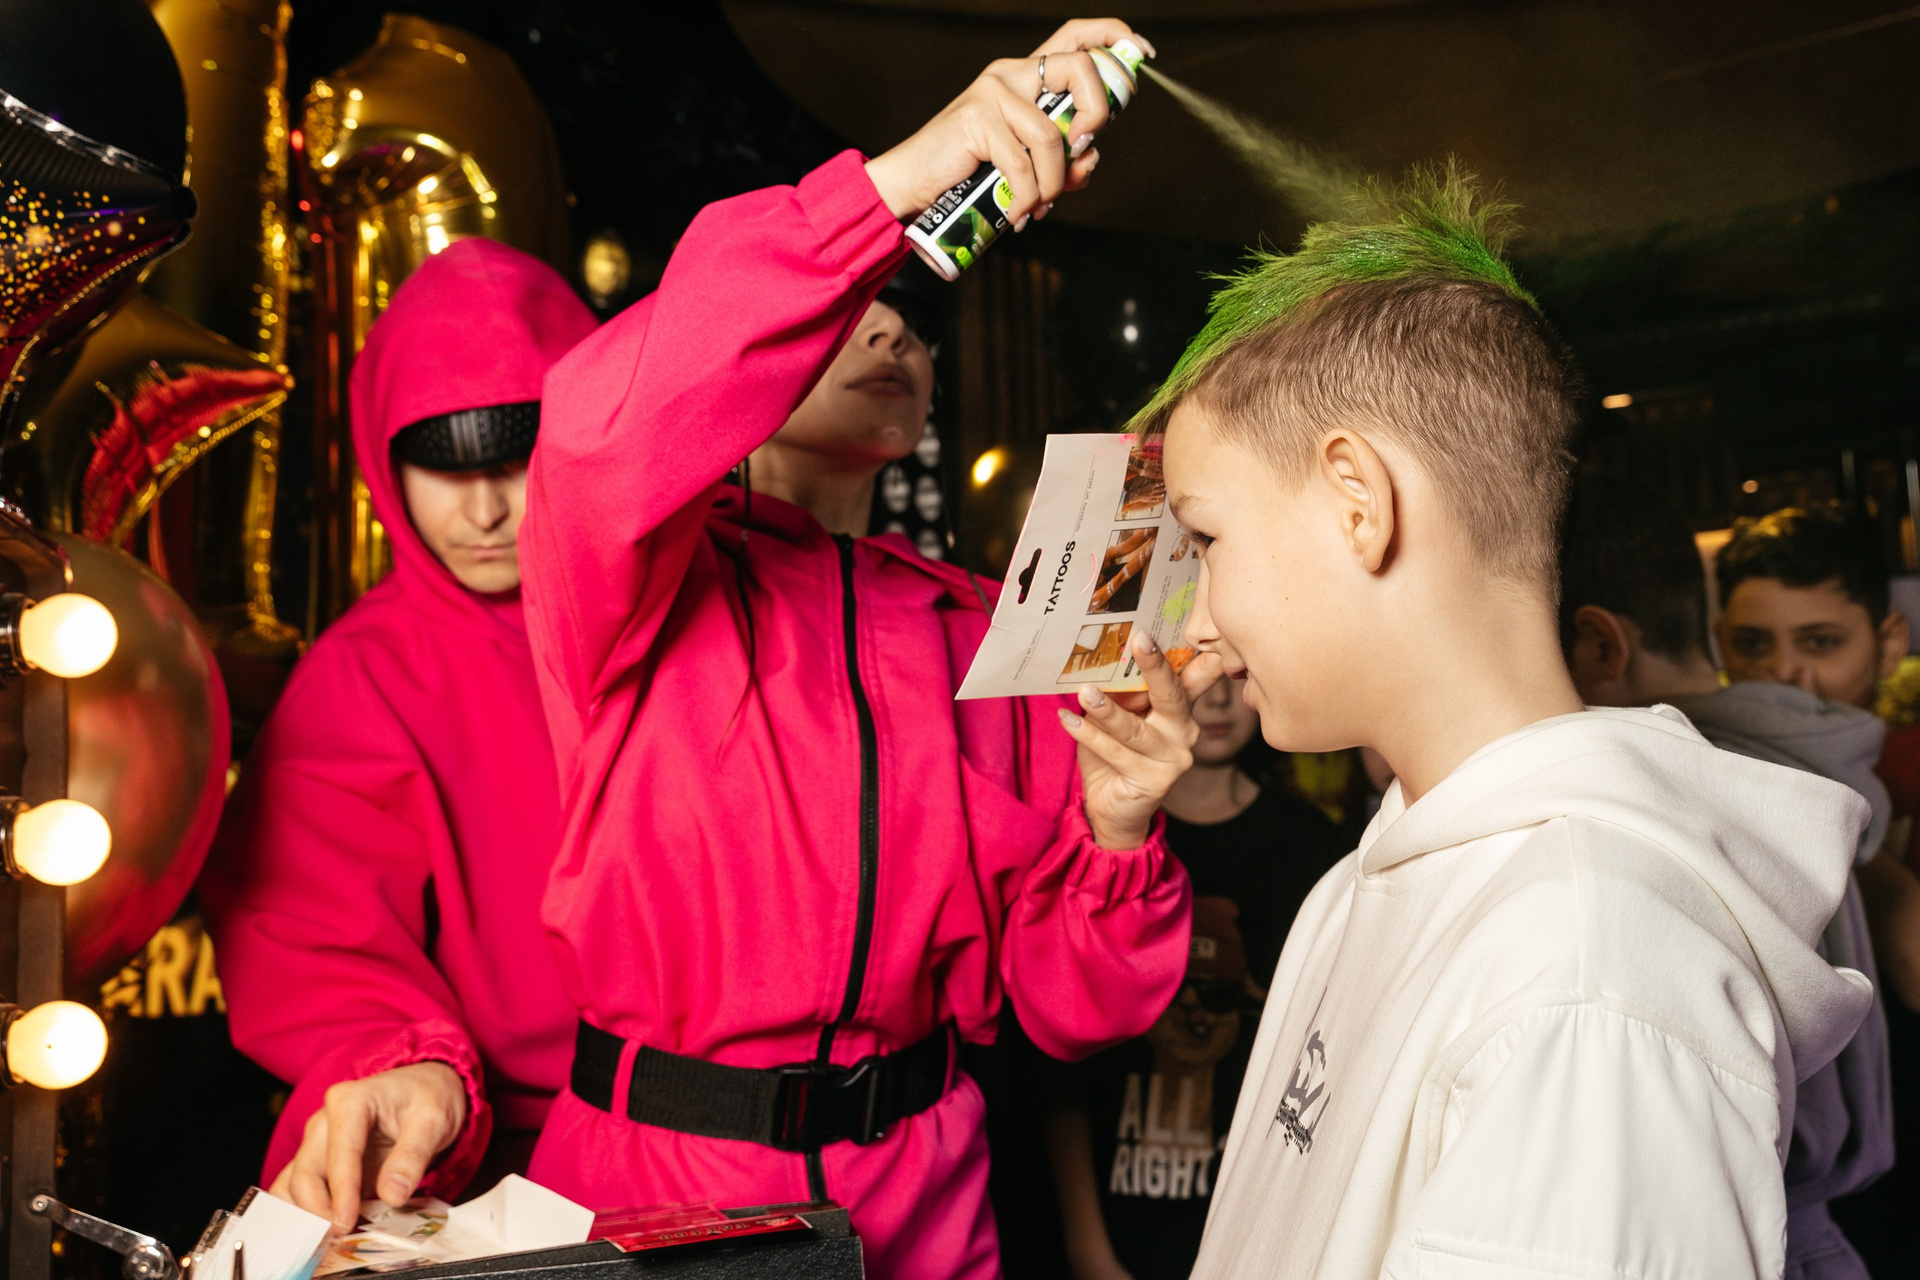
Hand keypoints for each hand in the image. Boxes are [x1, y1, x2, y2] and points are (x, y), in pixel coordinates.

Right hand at [268, 1061, 467, 1231]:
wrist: (423, 1088)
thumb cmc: (427, 1097)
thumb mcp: (433, 1119)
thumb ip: (413, 1155)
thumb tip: (391, 1195)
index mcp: (351, 1101)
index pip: (340, 1151)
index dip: (342, 1190)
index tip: (345, 1221)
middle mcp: (324, 1121)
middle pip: (305, 1171)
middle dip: (318, 1210)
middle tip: (340, 1237)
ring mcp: (316, 1143)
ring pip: (292, 1184)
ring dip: (305, 1215)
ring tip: (330, 1239)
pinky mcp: (317, 1162)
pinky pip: (295, 1190)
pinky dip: (303, 1213)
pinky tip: (323, 1231)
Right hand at [864, 19, 1155, 222]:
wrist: (914, 185)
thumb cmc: (971, 174)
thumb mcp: (1027, 162)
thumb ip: (1063, 156)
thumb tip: (1090, 158)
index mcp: (1026, 76)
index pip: (1074, 37)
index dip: (1113, 37)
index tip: (1143, 52)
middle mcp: (1011, 73)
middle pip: (1078, 68)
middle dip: (1097, 114)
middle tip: (1082, 154)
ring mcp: (993, 92)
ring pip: (1052, 134)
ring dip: (1054, 182)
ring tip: (1038, 206)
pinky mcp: (977, 118)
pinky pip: (1023, 163)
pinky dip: (1027, 197)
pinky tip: (1017, 213)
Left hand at [1059, 631, 1226, 847]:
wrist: (1114, 809)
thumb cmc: (1114, 756)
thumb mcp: (1120, 716)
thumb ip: (1121, 693)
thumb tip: (1102, 657)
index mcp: (1181, 709)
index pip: (1191, 676)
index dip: (1192, 651)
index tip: (1185, 626)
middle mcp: (1185, 731)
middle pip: (1172, 694)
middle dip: (1155, 665)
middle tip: (1139, 638)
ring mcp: (1173, 759)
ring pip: (1136, 729)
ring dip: (1108, 710)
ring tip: (1085, 692)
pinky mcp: (1154, 782)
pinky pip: (1116, 753)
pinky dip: (1089, 735)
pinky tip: (1068, 720)